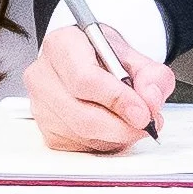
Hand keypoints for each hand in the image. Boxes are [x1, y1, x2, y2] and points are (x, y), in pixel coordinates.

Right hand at [25, 22, 176, 152]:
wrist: (88, 61)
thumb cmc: (104, 56)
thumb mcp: (135, 56)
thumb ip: (151, 75)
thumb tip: (150, 100)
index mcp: (63, 45)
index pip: (85, 79)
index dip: (117, 100)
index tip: (142, 112)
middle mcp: (44, 75)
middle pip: (83, 116)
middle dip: (122, 127)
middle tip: (147, 124)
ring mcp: (41, 106)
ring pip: (83, 136)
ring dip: (117, 137)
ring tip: (132, 123)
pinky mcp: (46, 131)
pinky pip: (80, 148)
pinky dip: (105, 144)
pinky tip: (113, 129)